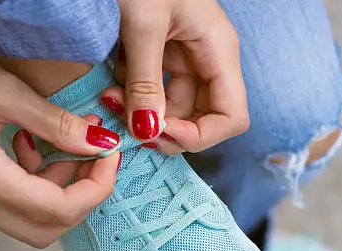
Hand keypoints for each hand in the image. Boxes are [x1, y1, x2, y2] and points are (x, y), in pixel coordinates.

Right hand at [0, 35, 120, 247]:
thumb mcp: (6, 92)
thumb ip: (56, 125)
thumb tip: (100, 144)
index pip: (59, 210)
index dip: (96, 188)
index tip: (111, 155)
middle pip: (48, 227)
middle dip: (82, 196)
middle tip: (96, 157)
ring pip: (33, 217)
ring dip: (61, 188)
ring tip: (67, 144)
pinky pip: (16, 201)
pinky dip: (38, 181)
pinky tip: (35, 144)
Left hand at [101, 0, 249, 153]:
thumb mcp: (143, 24)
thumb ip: (146, 82)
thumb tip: (146, 131)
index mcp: (219, 52)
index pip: (231, 118)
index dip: (200, 136)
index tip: (158, 132)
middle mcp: (209, 60)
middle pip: (202, 118)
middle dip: (166, 129)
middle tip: (128, 127)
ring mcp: (187, 57)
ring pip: (174, 108)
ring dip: (144, 114)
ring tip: (110, 100)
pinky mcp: (164, 53)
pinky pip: (155, 89)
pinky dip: (134, 95)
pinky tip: (112, 83)